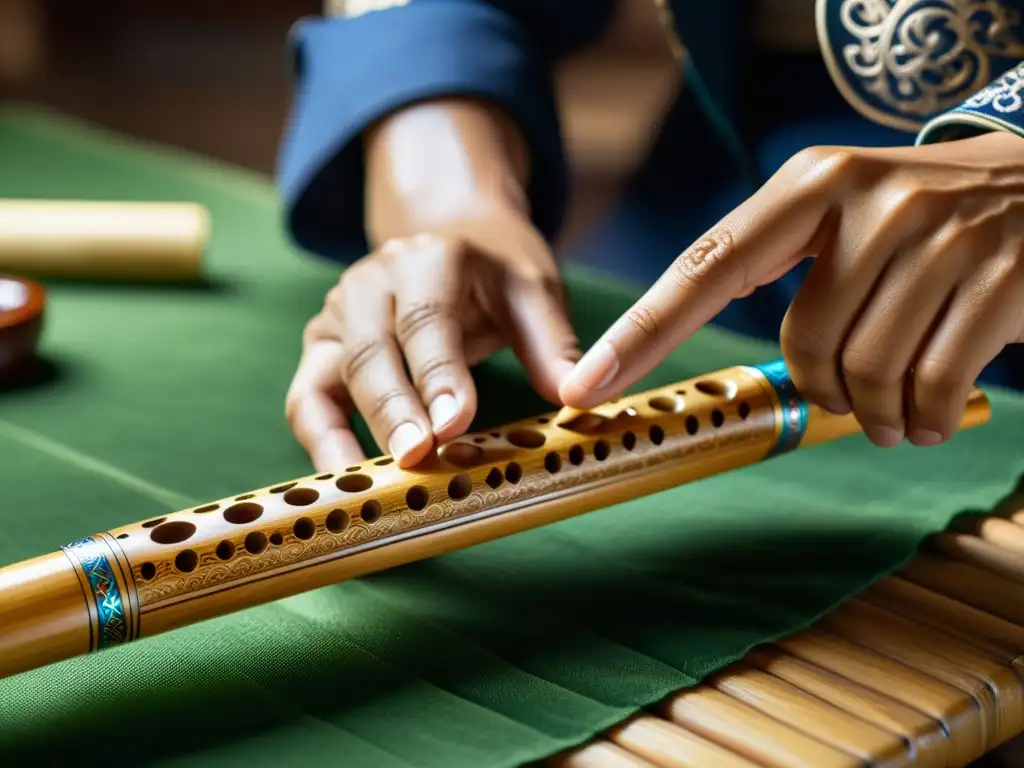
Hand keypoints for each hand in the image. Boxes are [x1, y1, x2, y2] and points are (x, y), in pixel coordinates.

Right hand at [286, 216, 580, 470]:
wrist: (451, 238)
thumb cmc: (495, 274)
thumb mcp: (534, 292)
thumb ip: (552, 344)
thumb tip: (576, 398)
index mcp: (429, 260)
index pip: (428, 320)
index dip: (439, 374)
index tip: (456, 423)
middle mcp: (372, 283)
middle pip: (371, 352)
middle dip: (393, 411)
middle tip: (416, 459)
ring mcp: (340, 316)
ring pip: (331, 378)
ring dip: (348, 433)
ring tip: (374, 483)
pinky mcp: (324, 350)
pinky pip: (308, 400)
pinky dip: (321, 441)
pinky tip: (346, 480)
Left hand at [560, 131, 1023, 446]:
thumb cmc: (930, 216)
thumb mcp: (852, 212)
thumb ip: (793, 272)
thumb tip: (758, 375)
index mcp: (811, 184)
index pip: (705, 266)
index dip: (642, 333)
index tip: (585, 386)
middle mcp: (868, 200)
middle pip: (800, 344)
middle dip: (819, 388)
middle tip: (846, 394)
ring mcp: (939, 237)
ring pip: (862, 373)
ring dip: (872, 414)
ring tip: (893, 412)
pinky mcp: (1002, 279)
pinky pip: (929, 387)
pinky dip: (922, 420)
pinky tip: (930, 416)